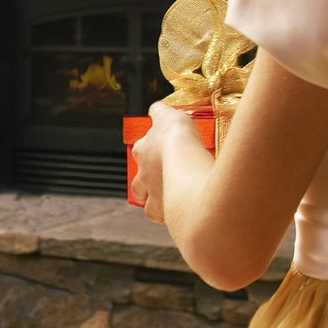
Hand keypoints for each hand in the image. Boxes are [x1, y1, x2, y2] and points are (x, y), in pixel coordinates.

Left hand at [130, 102, 195, 223]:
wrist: (185, 161)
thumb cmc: (177, 138)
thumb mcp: (168, 116)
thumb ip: (161, 112)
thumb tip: (156, 108)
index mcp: (143, 152)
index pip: (140, 154)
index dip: (149, 155)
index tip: (160, 154)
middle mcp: (143, 177)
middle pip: (139, 187)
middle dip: (147, 188)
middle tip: (162, 185)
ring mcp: (154, 197)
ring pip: (150, 209)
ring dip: (159, 207)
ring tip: (172, 205)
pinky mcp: (167, 212)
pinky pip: (168, 219)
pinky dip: (176, 218)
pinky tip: (188, 214)